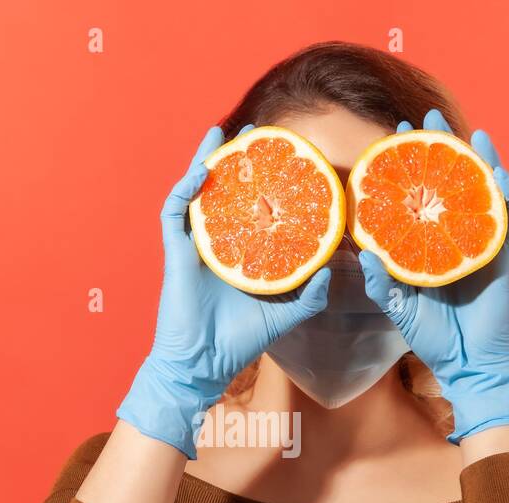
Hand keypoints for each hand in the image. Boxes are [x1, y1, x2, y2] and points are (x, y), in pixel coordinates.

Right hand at [116, 124, 332, 457]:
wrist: (204, 365)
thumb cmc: (239, 342)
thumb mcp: (285, 314)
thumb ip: (309, 293)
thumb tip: (333, 266)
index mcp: (240, 253)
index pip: (251, 208)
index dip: (265, 183)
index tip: (286, 159)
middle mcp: (216, 243)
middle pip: (224, 191)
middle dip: (237, 160)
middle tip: (256, 131)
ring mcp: (193, 246)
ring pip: (196, 193)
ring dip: (206, 161)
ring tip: (222, 134)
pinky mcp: (176, 254)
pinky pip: (175, 213)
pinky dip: (186, 190)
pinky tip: (202, 171)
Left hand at [358, 109, 508, 441]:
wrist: (467, 366)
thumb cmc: (432, 338)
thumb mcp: (398, 307)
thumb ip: (381, 282)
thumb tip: (361, 251)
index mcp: (429, 244)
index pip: (420, 195)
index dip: (409, 166)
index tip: (392, 136)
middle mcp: (456, 238)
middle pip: (452, 183)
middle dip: (443, 148)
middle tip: (428, 116)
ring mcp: (481, 246)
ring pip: (483, 194)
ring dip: (479, 161)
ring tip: (469, 131)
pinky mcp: (502, 259)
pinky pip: (508, 222)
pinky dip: (505, 196)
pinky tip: (498, 172)